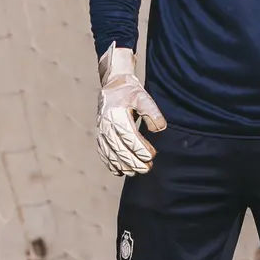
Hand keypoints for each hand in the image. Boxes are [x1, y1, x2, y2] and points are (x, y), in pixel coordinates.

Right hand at [95, 45, 166, 175]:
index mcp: (116, 114)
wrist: (112, 86)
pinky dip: (111, 164)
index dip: (140, 149)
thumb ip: (152, 112)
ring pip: (111, 154)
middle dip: (134, 161)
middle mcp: (106, 125)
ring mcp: (101, 132)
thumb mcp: (143, 97)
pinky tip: (121, 171)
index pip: (129, 136)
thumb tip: (159, 129)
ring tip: (136, 172)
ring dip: (123, 165)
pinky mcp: (100, 136)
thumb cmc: (130, 92)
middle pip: (119, 149)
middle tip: (147, 168)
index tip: (152, 156)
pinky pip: (103, 153)